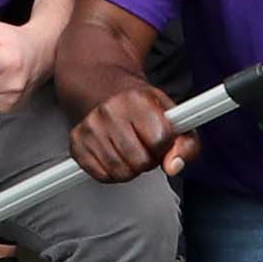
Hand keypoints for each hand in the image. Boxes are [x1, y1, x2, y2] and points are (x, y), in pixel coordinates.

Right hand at [70, 82, 193, 182]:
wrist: (101, 85)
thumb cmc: (140, 104)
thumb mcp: (171, 113)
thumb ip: (186, 143)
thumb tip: (173, 167)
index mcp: (137, 100)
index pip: (161, 140)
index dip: (164, 144)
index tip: (159, 136)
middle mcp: (109, 112)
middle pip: (141, 162)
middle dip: (148, 160)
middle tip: (144, 145)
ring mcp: (90, 128)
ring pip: (121, 173)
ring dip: (131, 168)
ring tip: (130, 149)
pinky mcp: (77, 143)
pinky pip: (102, 176)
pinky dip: (112, 172)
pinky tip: (114, 154)